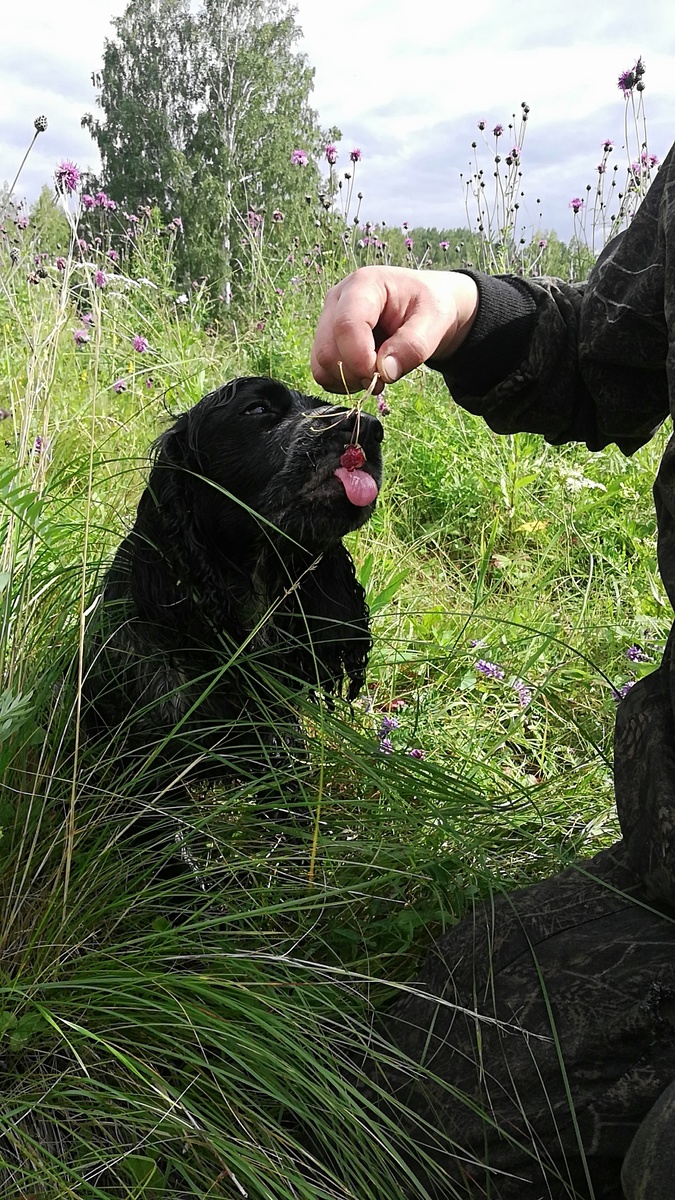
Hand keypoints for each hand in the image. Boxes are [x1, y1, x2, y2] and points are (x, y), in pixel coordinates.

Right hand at [310, 266, 478, 393]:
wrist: (425, 306)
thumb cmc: (429, 307)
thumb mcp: (435, 321)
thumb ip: (413, 346)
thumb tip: (385, 373)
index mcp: (364, 285)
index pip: (346, 325)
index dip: (360, 358)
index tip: (382, 376)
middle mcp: (338, 299)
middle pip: (327, 350)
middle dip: (356, 373)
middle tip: (385, 377)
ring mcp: (328, 320)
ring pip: (321, 364)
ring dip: (348, 380)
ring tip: (376, 373)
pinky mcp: (327, 340)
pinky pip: (322, 372)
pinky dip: (342, 382)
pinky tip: (364, 373)